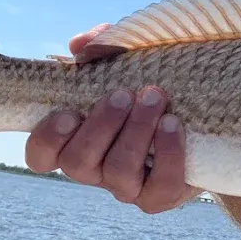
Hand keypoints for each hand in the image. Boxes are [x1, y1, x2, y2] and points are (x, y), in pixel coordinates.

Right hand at [25, 23, 197, 213]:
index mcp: (75, 141)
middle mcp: (95, 169)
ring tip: (154, 98)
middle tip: (123, 94)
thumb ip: (99, 48)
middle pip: (78, 163)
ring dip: (135, 132)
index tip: (67, 112)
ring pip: (118, 172)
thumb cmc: (146, 87)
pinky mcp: (160, 195)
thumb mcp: (123, 62)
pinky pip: (161, 186)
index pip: (41, 156)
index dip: (47, 139)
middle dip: (100, 126)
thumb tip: (81, 44)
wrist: (199, 121)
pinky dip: (168, 153)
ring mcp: (127, 187)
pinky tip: (172, 123)